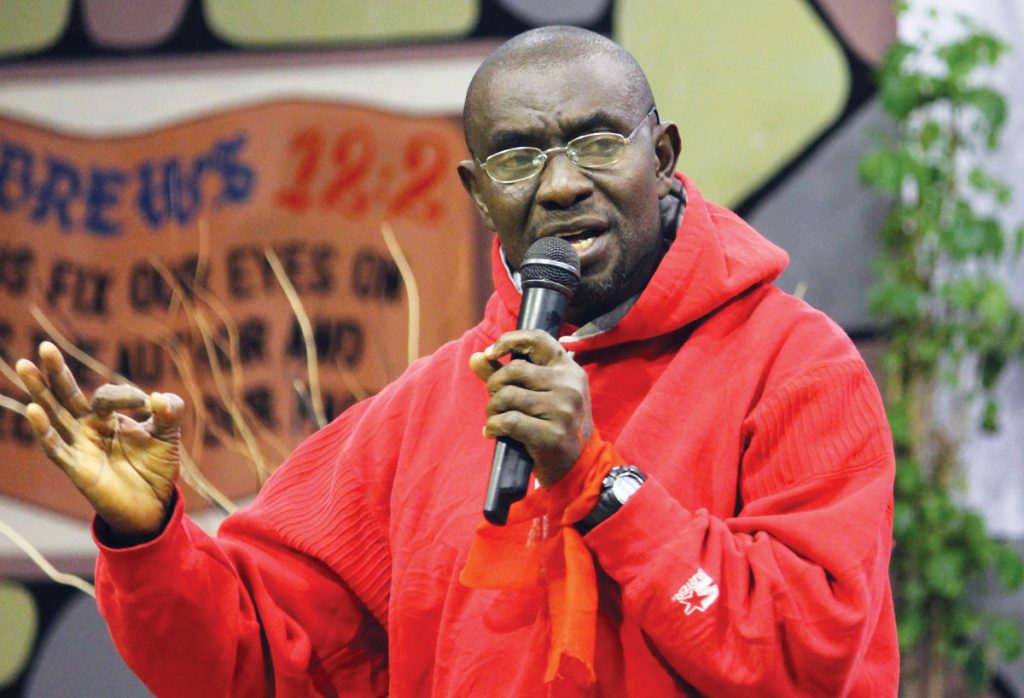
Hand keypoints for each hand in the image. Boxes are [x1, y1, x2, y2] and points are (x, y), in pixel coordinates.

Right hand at [16, 342, 183, 540]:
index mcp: (108, 418)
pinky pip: (56, 448)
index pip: (107, 395)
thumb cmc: (155, 468)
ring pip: (54, 415)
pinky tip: (33, 410)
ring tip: (24, 365)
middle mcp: (88, 429)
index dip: (126, 395)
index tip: (149, 405)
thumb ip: (169, 412)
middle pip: (66, 395)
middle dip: (56, 371)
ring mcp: (80, 447)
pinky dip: (45, 430)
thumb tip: (158, 397)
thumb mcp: (168, 435)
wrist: (153, 506)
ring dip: (40, 391)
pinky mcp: (77, 469)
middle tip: (43, 345)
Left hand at [469, 330, 592, 485]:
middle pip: (515, 369)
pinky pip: (509, 421)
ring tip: (495, 418)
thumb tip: (476, 357)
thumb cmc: (554, 423)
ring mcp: (562, 410)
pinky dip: (494, 426)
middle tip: (495, 399)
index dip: (509, 340)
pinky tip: (494, 431)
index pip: (538, 339)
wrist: (579, 464)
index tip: (491, 353)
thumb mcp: (539, 393)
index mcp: (569, 369)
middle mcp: (569, 386)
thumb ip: (506, 373)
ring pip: (508, 395)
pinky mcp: (552, 435)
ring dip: (492, 408)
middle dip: (495, 384)